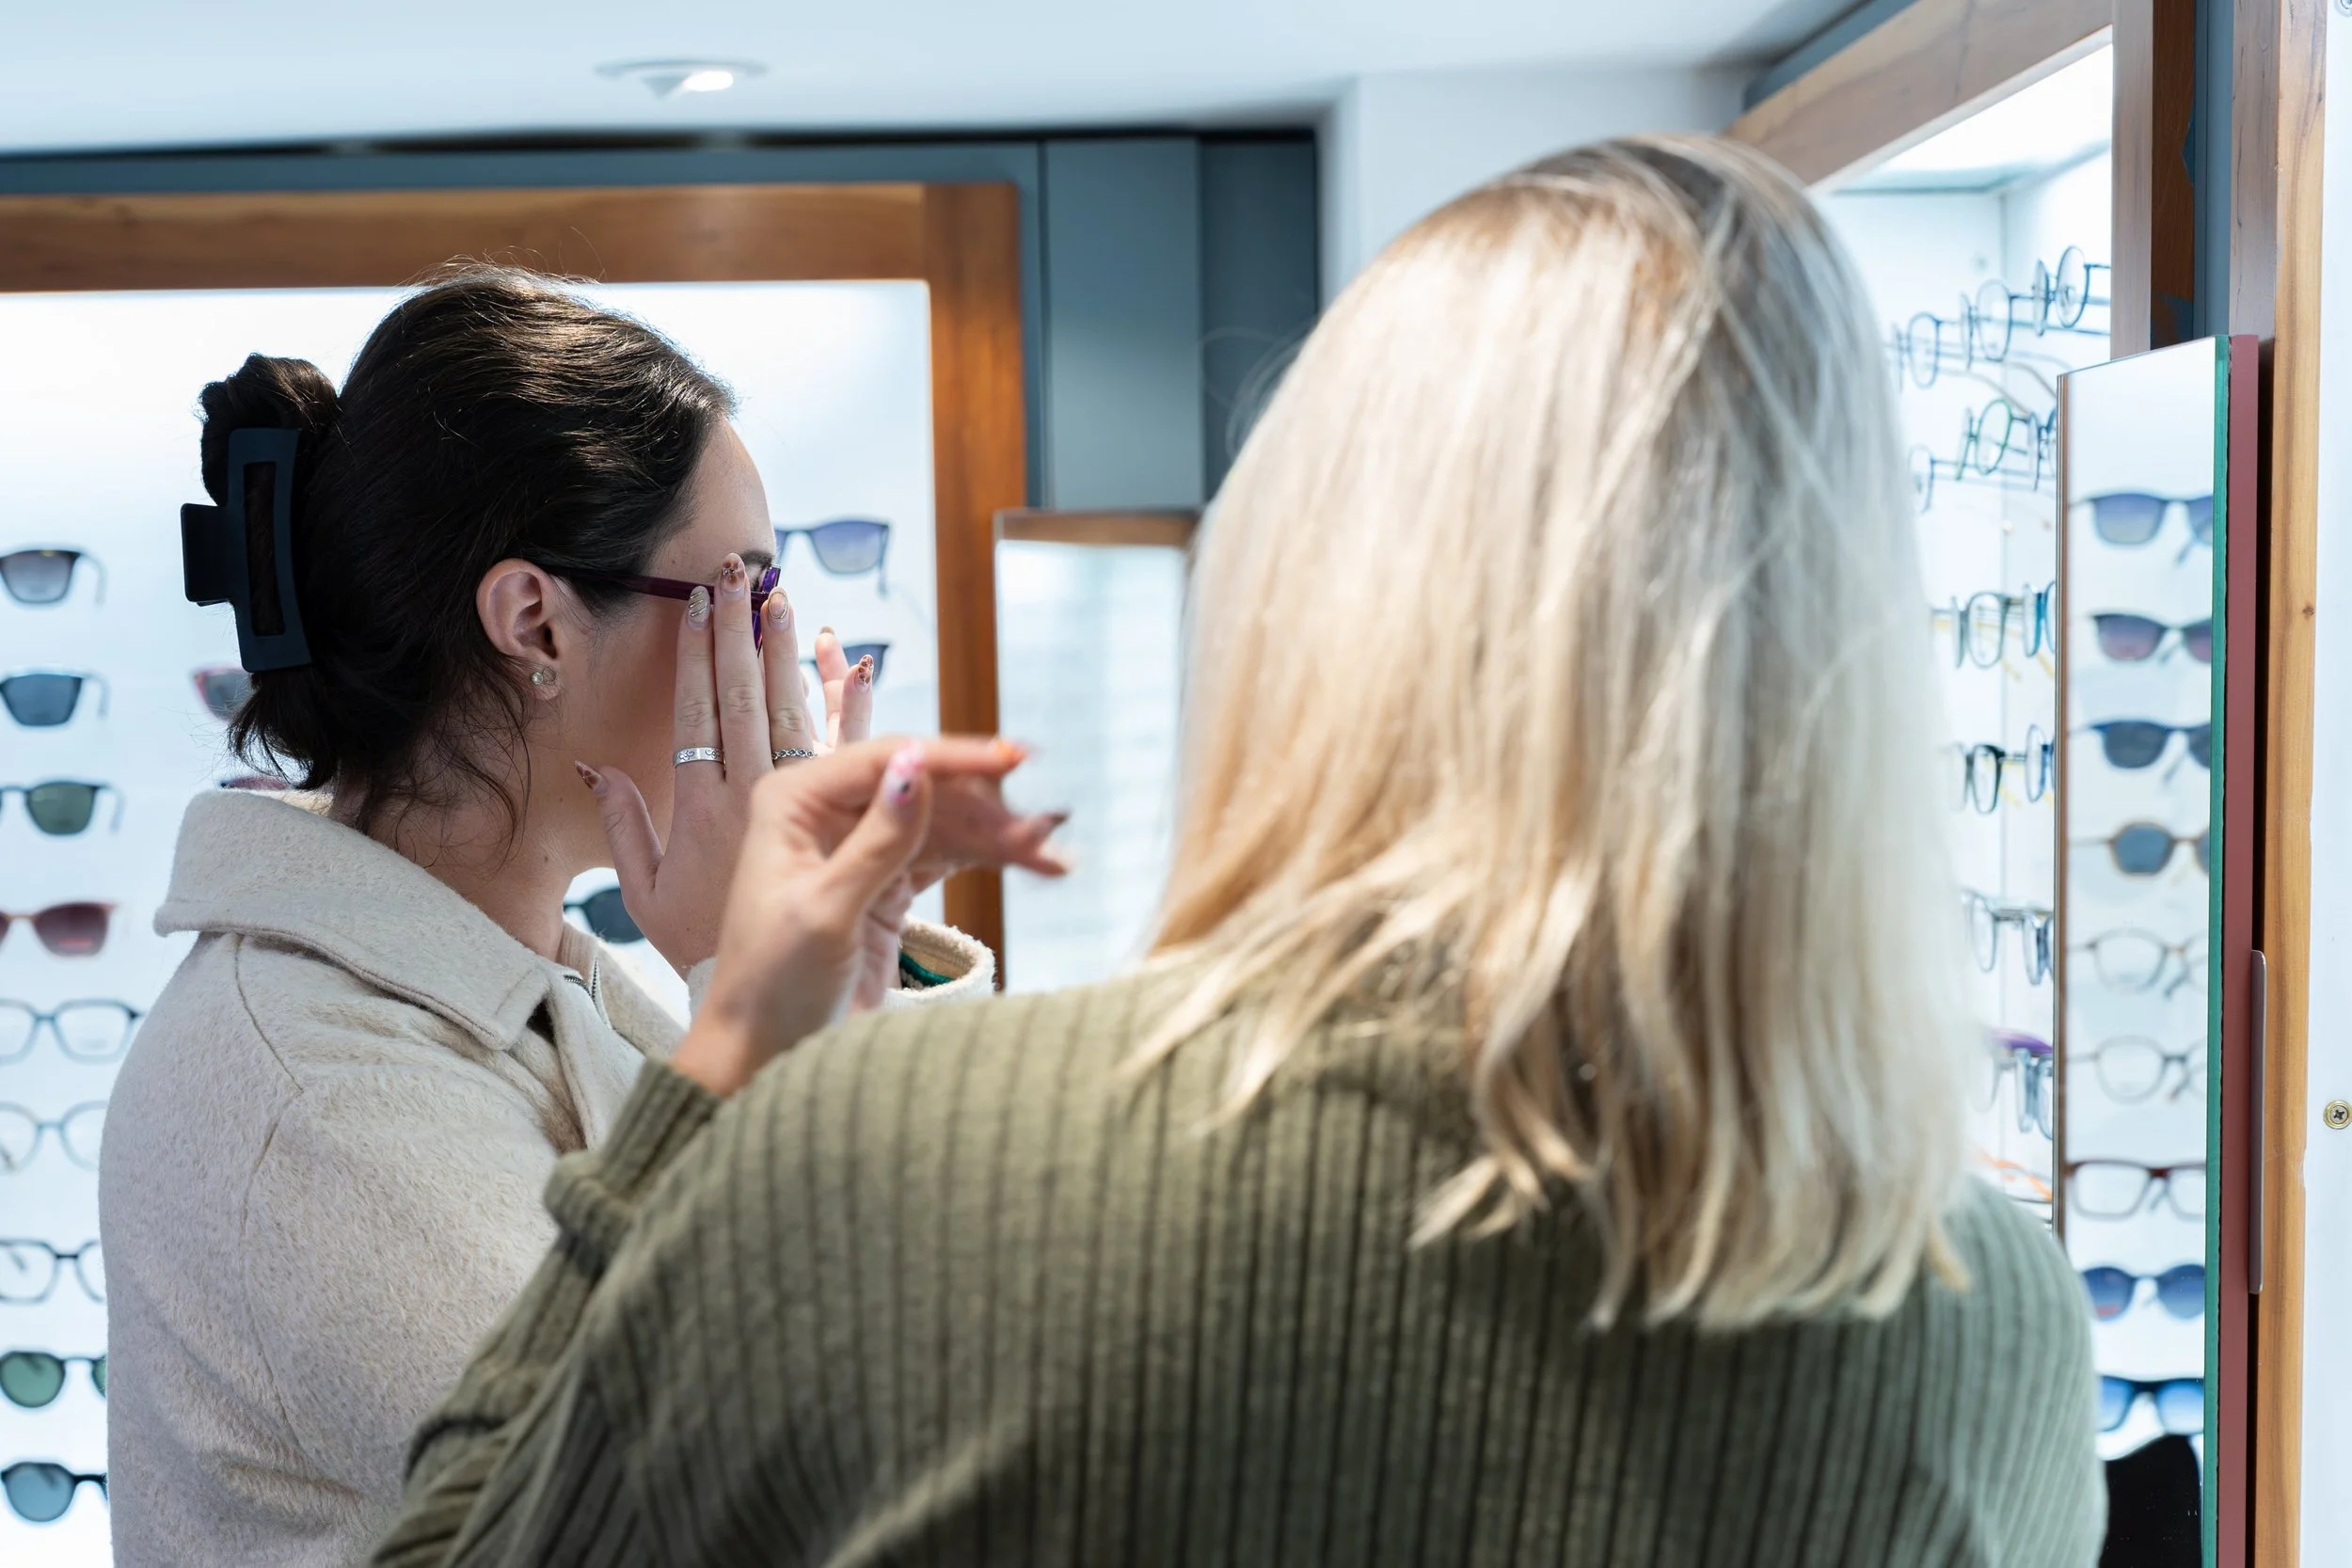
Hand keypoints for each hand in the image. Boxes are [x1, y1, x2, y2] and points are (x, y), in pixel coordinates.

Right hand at [580, 556, 873, 974]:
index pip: (700, 710)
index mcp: (699, 807)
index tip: (700, 601)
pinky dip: (852, 707)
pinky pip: (851, 754)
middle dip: (742, 631)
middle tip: (742, 572)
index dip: (699, 652)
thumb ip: (625, 827)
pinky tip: (854, 664)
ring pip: (798, 714)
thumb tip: (597, 766)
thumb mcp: (645, 896)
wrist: (763, 1009)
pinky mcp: (842, 827)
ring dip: (792, 655)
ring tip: (789, 601)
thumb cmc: (699, 952)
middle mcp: (750, 798)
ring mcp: (800, 812)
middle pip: (748, 697)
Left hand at [671, 737, 1067, 1096]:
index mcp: (796, 802)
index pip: (886, 760)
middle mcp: (826, 812)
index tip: (1014, 761)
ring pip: (944, 823)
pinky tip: (1034, 864)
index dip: (954, 758)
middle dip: (987, 809)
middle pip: (925, 789)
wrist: (764, 1054)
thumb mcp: (827, 911)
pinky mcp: (886, 883)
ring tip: (1053, 857)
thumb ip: (877, 842)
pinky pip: (946, 857)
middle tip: (1046, 830)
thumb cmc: (773, 985)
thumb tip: (916, 768)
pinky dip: (989, 860)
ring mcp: (859, 846)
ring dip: (998, 838)